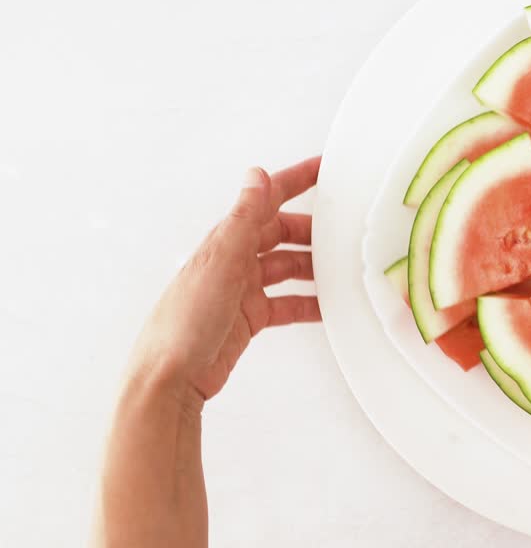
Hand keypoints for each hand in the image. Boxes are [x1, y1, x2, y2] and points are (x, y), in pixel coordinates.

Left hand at [129, 157, 323, 404]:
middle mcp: (233, 262)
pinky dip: (308, 302)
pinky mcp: (249, 319)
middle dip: (312, 230)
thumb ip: (244, 218)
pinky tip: (326, 307)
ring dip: (313, 267)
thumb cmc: (185, 323)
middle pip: (281, 234)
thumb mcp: (221, 262)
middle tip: (344, 231)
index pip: (266, 200)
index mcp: (225, 241)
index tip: (323, 169)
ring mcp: (242, 291)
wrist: (170, 378)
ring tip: (342, 269)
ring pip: (287, 269)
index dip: (295, 181)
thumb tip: (257, 175)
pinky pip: (287, 303)